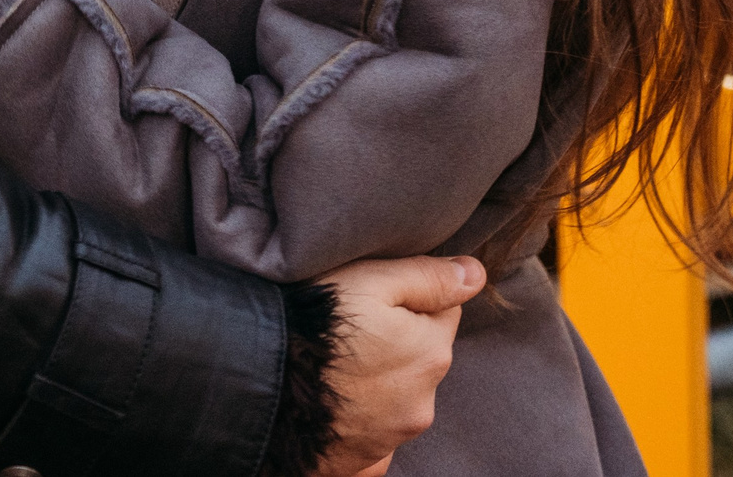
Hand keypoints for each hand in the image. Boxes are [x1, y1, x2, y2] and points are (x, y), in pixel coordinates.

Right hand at [313, 255, 484, 476]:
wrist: (257, 387)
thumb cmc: (311, 324)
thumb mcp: (369, 279)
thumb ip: (427, 277)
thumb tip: (475, 274)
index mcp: (430, 352)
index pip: (443, 311)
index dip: (409, 298)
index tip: (373, 298)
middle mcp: (421, 402)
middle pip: (419, 357)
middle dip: (395, 342)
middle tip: (346, 329)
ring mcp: (391, 438)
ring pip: (395, 395)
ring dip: (374, 380)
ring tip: (330, 364)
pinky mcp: (362, 461)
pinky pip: (369, 430)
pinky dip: (355, 415)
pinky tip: (328, 398)